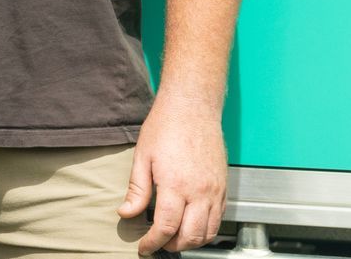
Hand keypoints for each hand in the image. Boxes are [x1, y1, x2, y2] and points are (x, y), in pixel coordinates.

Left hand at [119, 96, 226, 254]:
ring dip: (191, 241)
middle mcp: (200, 191)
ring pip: (208, 232)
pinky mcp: (224, 187)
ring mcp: (215, 191)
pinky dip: (206, 230)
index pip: (166, 227)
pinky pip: (219, 219)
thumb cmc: (166, 125)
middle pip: (190, 236)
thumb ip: (136, 189)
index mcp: (176, 184)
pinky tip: (191, 225)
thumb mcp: (142, 156)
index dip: (153, 242)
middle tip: (157, 243)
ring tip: (173, 238)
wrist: (192, 106)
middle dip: (172, 245)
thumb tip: (126, 213)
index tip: (144, 247)